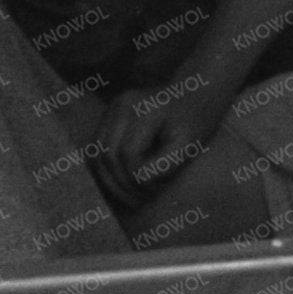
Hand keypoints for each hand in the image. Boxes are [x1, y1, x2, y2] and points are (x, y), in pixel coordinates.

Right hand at [105, 77, 228, 190]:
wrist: (196, 93)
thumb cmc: (196, 120)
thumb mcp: (189, 145)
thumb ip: (166, 163)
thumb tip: (139, 180)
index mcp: (144, 109)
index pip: (127, 153)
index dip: (137, 178)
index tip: (155, 191)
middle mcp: (122, 104)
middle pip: (105, 153)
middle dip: (120, 183)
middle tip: (140, 200)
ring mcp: (113, 107)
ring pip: (95, 152)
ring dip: (109, 179)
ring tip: (131, 195)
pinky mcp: (109, 114)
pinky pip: (98, 147)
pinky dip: (107, 168)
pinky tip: (124, 182)